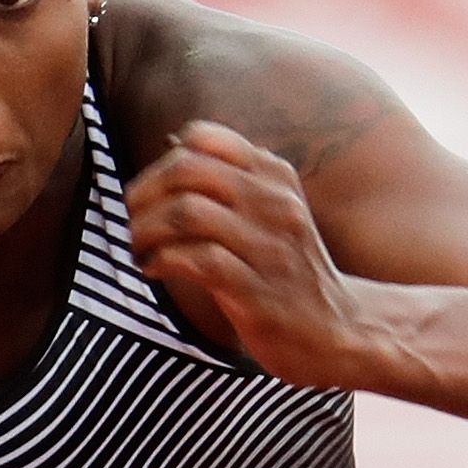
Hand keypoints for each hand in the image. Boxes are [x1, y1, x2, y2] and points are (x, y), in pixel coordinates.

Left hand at [123, 122, 381, 391]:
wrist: (338, 329)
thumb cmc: (288, 271)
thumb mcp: (269, 212)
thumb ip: (230, 180)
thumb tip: (173, 144)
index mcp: (274, 176)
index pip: (204, 138)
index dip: (161, 164)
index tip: (148, 195)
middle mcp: (274, 202)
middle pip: (188, 170)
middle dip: (143, 194)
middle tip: (130, 222)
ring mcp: (268, 245)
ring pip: (187, 212)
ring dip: (145, 230)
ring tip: (137, 249)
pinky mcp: (257, 290)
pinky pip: (198, 260)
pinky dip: (162, 260)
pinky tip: (153, 269)